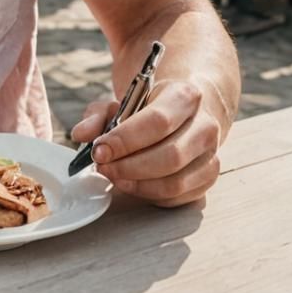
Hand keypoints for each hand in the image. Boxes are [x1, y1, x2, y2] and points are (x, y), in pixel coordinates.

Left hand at [70, 81, 221, 206]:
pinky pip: (179, 197)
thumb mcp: (122, 101)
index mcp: (185, 96)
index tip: (99, 150)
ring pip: (176, 182)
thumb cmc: (149, 106)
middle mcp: (205, 126)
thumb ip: (98, 115)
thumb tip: (80, 134)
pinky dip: (151, 195)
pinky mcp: (208, 179)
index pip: (158, 121)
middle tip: (102, 167)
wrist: (187, 111)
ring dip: (139, 185)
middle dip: (129, 166)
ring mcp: (211, 156)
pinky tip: (132, 184)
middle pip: (170, 156)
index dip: (125, 139)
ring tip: (113, 177)